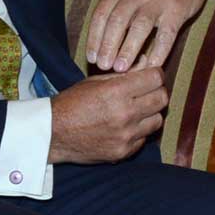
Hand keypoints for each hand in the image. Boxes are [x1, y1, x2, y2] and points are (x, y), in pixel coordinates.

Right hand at [50, 66, 167, 163]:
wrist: (52, 134)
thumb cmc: (72, 103)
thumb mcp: (95, 82)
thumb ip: (123, 74)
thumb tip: (146, 62)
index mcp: (116, 92)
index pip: (155, 78)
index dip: (156, 74)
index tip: (152, 76)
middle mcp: (124, 114)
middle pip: (162, 99)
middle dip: (157, 92)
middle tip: (147, 92)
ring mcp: (125, 135)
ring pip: (157, 121)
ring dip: (150, 114)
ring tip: (136, 111)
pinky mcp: (123, 152)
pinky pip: (143, 139)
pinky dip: (139, 132)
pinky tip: (125, 127)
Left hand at [85, 0, 210, 71]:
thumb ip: (116, 9)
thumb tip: (101, 45)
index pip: (101, 13)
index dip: (94, 38)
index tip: (91, 57)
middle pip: (118, 20)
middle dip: (108, 46)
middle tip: (103, 66)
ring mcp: (158, 0)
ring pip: (139, 27)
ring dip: (128, 50)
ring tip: (120, 69)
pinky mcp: (177, 10)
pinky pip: (166, 35)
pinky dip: (157, 53)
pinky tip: (151, 67)